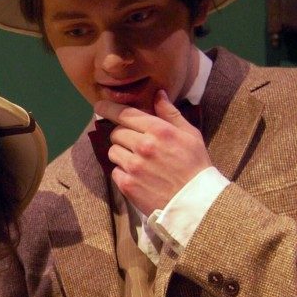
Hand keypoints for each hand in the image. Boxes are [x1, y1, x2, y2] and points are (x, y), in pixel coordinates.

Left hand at [95, 90, 212, 215]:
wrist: (196, 202)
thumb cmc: (196, 166)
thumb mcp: (190, 135)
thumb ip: (170, 113)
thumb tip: (158, 94)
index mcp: (158, 130)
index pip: (124, 114)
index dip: (108, 108)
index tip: (100, 106)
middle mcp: (143, 146)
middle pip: (116, 133)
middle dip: (123, 135)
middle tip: (135, 143)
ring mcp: (133, 166)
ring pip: (113, 152)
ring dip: (121, 154)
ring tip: (138, 162)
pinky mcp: (127, 185)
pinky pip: (115, 172)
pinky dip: (123, 173)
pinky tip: (138, 177)